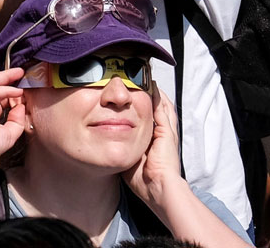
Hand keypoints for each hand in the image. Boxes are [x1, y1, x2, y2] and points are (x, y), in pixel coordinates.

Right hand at [0, 69, 30, 171]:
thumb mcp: (8, 135)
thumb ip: (17, 120)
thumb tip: (21, 106)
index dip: (10, 95)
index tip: (24, 92)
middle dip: (7, 79)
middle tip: (21, 74)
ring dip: (4, 77)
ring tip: (18, 73)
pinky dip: (4, 89)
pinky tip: (16, 90)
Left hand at [125, 86, 189, 209]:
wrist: (158, 189)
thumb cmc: (142, 179)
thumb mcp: (128, 158)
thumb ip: (118, 147)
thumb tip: (102, 140)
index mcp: (155, 140)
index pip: (149, 117)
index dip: (141, 106)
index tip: (130, 95)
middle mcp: (163, 134)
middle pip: (157, 107)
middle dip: (149, 94)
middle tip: (139, 80)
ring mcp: (167, 132)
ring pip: (162, 104)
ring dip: (154, 92)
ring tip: (145, 80)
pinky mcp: (166, 131)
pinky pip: (162, 109)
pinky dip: (157, 97)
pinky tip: (150, 87)